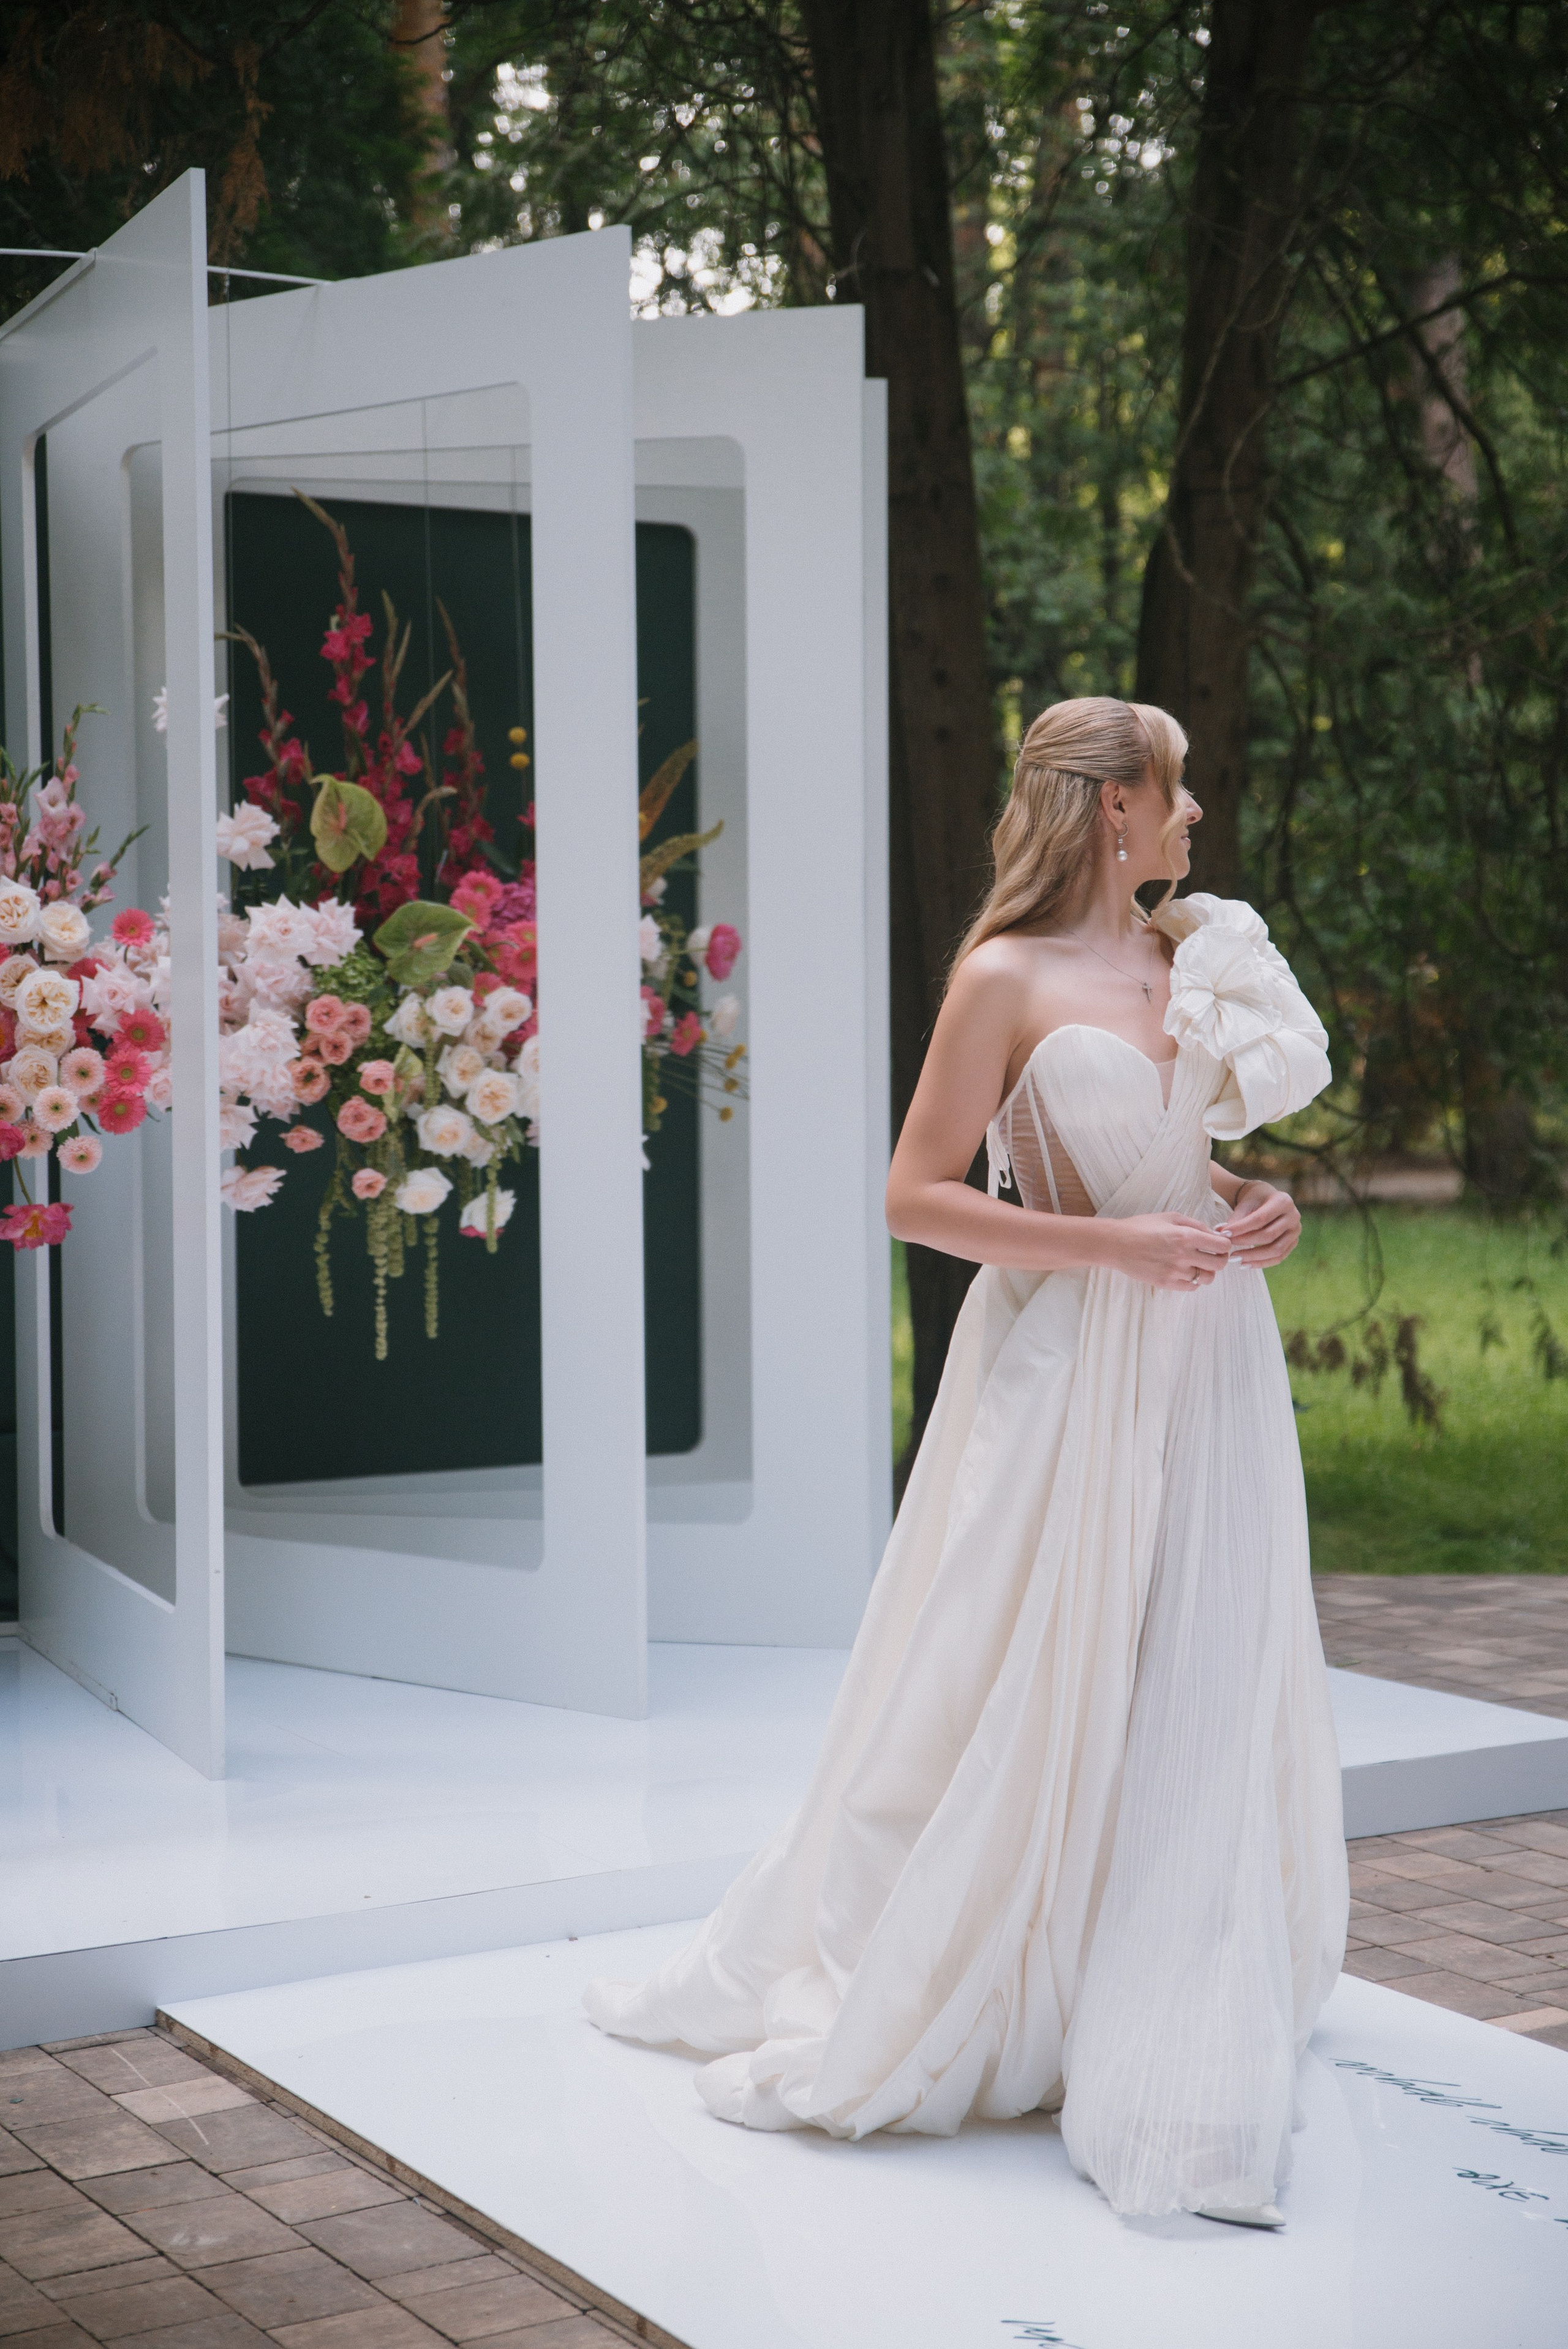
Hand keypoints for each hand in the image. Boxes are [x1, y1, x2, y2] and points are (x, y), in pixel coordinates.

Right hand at [1108, 1212, 1233, 1290]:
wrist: (1116, 1244)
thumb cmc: (1142, 1227)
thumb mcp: (1170, 1217)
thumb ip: (1195, 1224)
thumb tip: (1214, 1234)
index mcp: (1186, 1236)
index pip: (1222, 1246)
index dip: (1225, 1245)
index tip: (1220, 1244)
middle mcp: (1183, 1255)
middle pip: (1219, 1264)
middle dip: (1221, 1259)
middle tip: (1214, 1255)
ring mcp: (1175, 1272)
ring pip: (1207, 1278)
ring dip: (1207, 1271)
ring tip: (1199, 1264)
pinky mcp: (1166, 1283)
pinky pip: (1191, 1287)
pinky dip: (1194, 1281)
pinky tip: (1187, 1272)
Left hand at [1217, 1180, 1300, 1269]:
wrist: (1268, 1200)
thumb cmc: (1255, 1200)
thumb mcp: (1245, 1204)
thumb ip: (1235, 1219)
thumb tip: (1220, 1234)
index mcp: (1283, 1201)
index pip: (1260, 1218)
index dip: (1241, 1228)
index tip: (1224, 1235)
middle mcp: (1293, 1216)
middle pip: (1269, 1235)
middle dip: (1246, 1243)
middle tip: (1227, 1248)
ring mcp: (1296, 1231)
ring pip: (1276, 1250)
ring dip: (1253, 1257)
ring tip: (1235, 1258)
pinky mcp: (1293, 1243)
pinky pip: (1279, 1257)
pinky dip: (1262, 1263)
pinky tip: (1246, 1264)